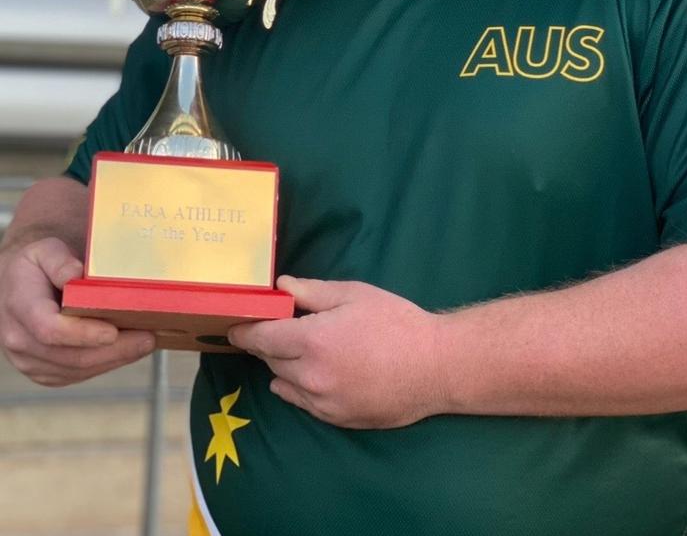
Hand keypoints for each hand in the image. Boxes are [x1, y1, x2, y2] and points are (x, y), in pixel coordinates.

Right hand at [0, 237, 154, 385]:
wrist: (16, 286)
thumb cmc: (36, 266)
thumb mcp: (45, 250)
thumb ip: (60, 261)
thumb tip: (75, 275)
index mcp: (20, 306)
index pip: (50, 329)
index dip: (83, 334)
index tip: (113, 331)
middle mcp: (20, 339)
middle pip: (70, 356)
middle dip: (113, 350)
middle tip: (147, 338)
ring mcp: (30, 360)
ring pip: (77, 369)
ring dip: (114, 359)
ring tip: (145, 343)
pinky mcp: (44, 371)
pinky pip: (77, 374)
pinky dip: (106, 363)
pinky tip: (128, 349)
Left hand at [228, 277, 444, 428]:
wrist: (435, 367)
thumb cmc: (396, 322)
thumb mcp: (354, 295)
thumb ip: (312, 292)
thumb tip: (281, 286)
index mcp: (312, 341)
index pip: (261, 339)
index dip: (244, 331)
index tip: (232, 327)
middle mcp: (310, 377)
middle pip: (270, 360)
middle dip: (267, 344)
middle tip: (270, 328)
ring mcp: (322, 403)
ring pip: (285, 383)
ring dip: (282, 366)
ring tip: (292, 350)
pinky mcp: (336, 419)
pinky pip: (303, 403)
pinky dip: (298, 387)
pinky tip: (308, 375)